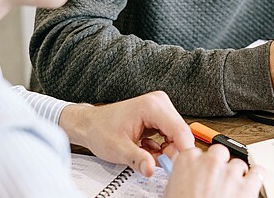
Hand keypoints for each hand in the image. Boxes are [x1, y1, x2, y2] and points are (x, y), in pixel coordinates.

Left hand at [59, 91, 194, 176]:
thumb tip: (151, 169)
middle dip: (170, 152)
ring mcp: (161, 109)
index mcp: (152, 106)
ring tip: (145, 153)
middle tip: (154, 162)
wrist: (91, 124)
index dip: (183, 150)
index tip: (178, 167)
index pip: (179, 130)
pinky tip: (146, 148)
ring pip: (177, 136)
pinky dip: (161, 147)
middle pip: (180, 134)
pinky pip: (171, 136)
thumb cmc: (100, 129)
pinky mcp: (160, 116)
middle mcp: (159, 103)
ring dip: (165, 151)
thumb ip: (137, 159)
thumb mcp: (118, 148)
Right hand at [164, 145, 263, 197]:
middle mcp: (210, 162)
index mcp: (188, 161)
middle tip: (216, 180)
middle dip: (219, 164)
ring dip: (236, 174)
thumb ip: (182, 178)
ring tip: (231, 188)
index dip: (200, 163)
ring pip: (238, 163)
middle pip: (219, 152)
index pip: (197, 151)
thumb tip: (187, 181)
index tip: (201, 170)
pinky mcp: (247, 186)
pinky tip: (251, 183)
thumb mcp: (171, 192)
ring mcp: (230, 173)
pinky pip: (258, 172)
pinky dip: (256, 176)